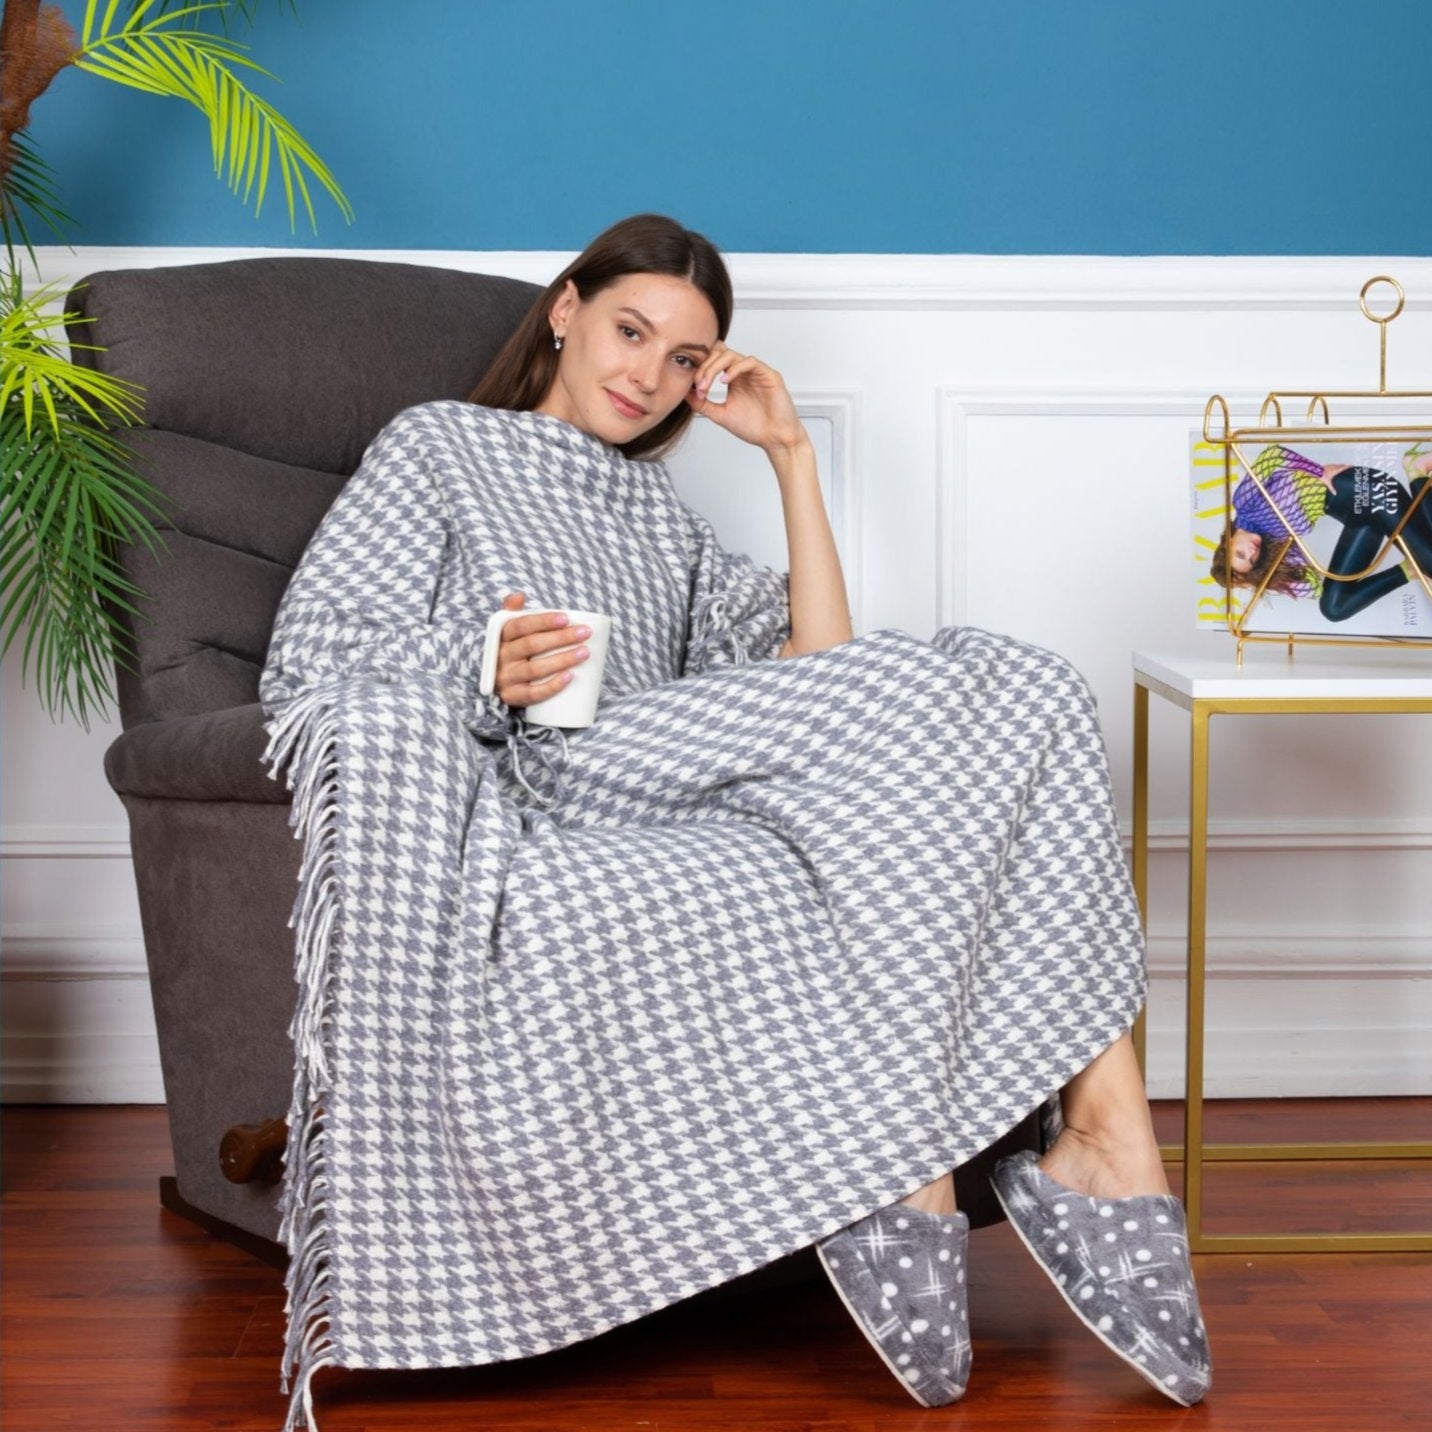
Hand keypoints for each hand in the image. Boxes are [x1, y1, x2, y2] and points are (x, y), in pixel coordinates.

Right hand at [493, 592, 591, 707]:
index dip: (543, 621)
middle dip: (561, 638)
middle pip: (531, 645)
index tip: (566, 618)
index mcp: (501, 637)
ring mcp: (506, 679)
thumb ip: (513, 612)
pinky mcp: (512, 697)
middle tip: (585, 633)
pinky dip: (552, 686)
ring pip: (535, 669)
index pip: (520, 625)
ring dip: (562, 660)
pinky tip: (570, 676)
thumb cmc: (512, 652)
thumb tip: (519, 595)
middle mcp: (501, 657)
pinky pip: (533, 694)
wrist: (498, 684)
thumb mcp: (509, 632)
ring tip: (584, 653)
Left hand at [685, 341, 807, 453]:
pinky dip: (734, 369)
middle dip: (704, 367)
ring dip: (714, 367)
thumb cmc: (752, 427)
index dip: (699, 368)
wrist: (775, 439)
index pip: (712, 360)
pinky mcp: (769, 374)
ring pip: (731, 354)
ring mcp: (756, 371)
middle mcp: (743, 372)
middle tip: (698, 385)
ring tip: (707, 385)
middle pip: (718, 353)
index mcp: (732, 378)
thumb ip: (702, 404)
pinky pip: (749, 362)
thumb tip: (684, 392)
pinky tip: (724, 381)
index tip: (691, 386)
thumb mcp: (720, 415)